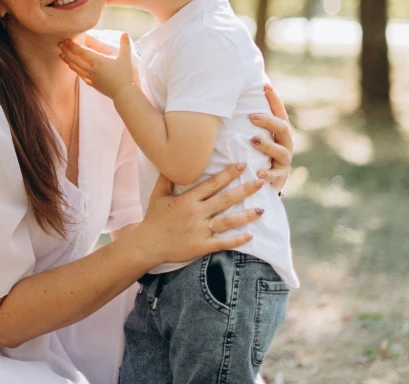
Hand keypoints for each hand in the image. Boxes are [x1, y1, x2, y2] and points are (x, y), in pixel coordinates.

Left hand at [59, 33, 135, 99]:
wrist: (123, 93)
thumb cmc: (125, 74)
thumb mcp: (126, 58)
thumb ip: (125, 44)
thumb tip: (125, 33)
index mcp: (99, 61)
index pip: (83, 52)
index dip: (74, 46)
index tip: (67, 40)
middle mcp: (92, 69)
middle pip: (76, 59)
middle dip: (67, 51)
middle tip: (60, 45)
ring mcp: (91, 77)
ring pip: (76, 68)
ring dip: (68, 61)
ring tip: (62, 55)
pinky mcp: (92, 84)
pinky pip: (81, 76)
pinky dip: (75, 71)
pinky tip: (73, 68)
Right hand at [132, 163, 265, 266]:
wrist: (147, 244)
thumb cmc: (154, 218)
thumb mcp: (157, 195)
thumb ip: (167, 178)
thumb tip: (173, 162)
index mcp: (187, 199)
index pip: (211, 184)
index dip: (228, 174)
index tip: (242, 165)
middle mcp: (196, 213)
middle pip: (224, 200)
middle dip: (244, 190)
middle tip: (261, 182)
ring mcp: (200, 230)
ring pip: (227, 221)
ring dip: (246, 215)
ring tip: (261, 209)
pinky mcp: (201, 246)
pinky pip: (222, 243)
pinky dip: (237, 240)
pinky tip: (251, 236)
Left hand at [250, 84, 293, 193]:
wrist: (265, 183)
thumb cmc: (255, 154)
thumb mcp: (253, 137)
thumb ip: (246, 123)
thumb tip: (228, 99)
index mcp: (279, 132)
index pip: (279, 112)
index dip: (274, 99)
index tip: (265, 86)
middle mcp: (285, 144)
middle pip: (282, 128)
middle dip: (268, 121)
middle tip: (251, 116)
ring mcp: (284, 161)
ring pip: (280, 151)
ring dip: (267, 145)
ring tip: (253, 140)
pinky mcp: (280, 178)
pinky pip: (275, 176)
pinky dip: (267, 175)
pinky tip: (258, 173)